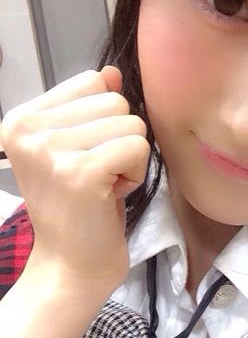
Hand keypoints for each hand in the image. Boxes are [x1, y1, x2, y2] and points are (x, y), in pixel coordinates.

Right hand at [0, 67, 149, 286]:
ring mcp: (51, 150)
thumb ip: (90, 108)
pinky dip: (135, 173)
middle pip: (114, 101)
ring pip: (130, 123)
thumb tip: (110, 72)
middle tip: (99, 175)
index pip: (91, 82)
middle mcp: (28, 129)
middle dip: (119, 139)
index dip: (104, 120)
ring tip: (104, 185)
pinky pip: (137, 146)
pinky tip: (112, 195)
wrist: (70, 265)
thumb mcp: (78, 149)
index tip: (88, 156)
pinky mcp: (80, 172)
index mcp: (21, 118)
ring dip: (128, 158)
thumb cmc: (78, 209)